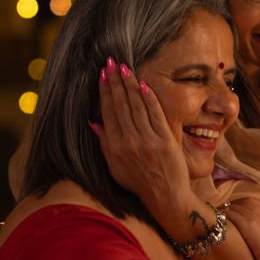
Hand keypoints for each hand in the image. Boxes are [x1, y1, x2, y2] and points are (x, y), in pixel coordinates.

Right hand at [93, 58, 189, 205]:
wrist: (166, 197)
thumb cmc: (139, 183)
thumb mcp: (115, 167)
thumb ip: (104, 144)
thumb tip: (93, 122)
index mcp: (115, 147)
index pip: (108, 112)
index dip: (105, 92)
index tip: (102, 75)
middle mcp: (130, 142)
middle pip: (121, 105)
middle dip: (115, 81)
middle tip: (111, 62)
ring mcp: (148, 140)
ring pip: (136, 106)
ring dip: (130, 84)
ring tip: (124, 68)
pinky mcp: (165, 140)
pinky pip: (155, 114)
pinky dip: (149, 98)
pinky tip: (143, 83)